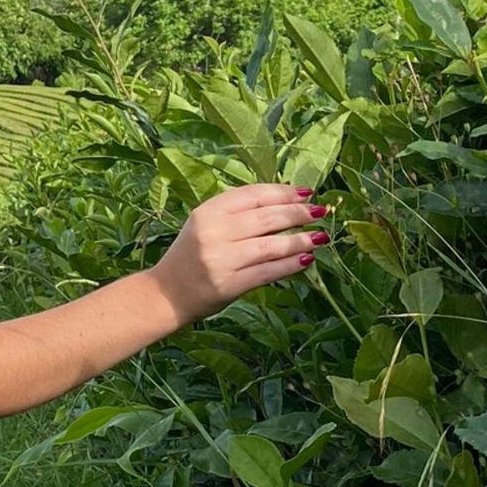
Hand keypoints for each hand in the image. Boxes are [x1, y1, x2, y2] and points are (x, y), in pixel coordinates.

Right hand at [148, 183, 329, 323]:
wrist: (166, 294)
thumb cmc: (190, 256)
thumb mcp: (205, 225)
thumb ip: (236, 214)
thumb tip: (283, 203)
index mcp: (207, 212)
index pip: (253, 195)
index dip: (283, 192)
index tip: (306, 193)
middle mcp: (213, 233)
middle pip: (266, 218)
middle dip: (297, 214)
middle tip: (319, 213)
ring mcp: (221, 260)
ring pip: (271, 246)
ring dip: (300, 240)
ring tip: (320, 237)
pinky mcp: (228, 285)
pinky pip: (267, 272)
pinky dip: (290, 265)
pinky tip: (307, 260)